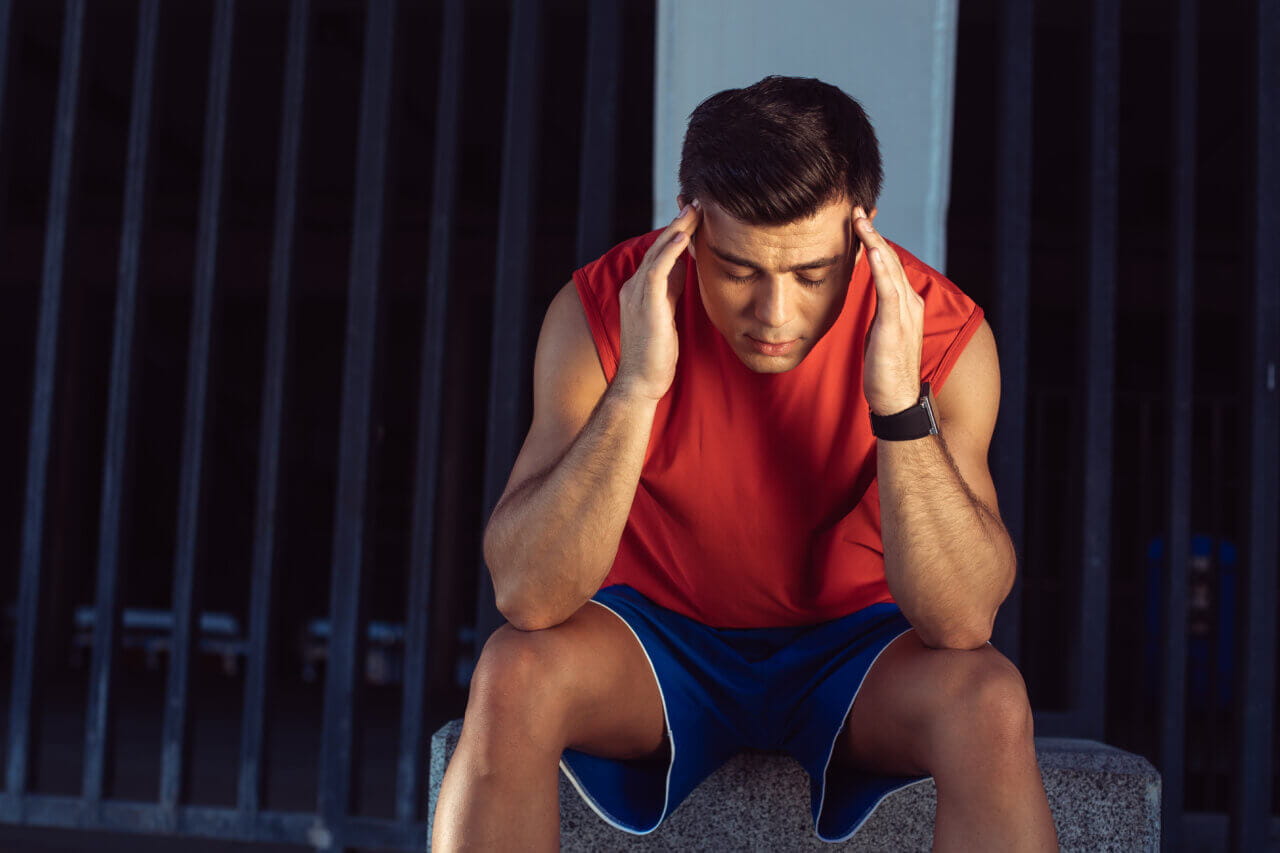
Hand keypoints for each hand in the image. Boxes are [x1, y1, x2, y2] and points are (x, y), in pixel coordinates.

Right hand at [614, 201, 700, 400]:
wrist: (641, 383)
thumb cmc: (657, 356)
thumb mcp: (667, 314)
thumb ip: (672, 291)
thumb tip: (686, 269)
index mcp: (642, 289)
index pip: (661, 253)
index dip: (677, 232)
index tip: (696, 215)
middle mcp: (635, 286)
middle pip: (659, 246)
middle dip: (679, 223)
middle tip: (697, 202)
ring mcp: (637, 294)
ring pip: (658, 252)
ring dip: (677, 229)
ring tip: (694, 210)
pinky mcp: (645, 304)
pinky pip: (657, 270)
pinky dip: (670, 250)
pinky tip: (684, 236)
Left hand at [857, 206, 924, 414]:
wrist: (897, 399)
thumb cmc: (885, 370)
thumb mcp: (879, 332)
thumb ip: (878, 311)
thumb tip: (866, 299)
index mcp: (904, 304)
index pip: (886, 264)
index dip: (873, 241)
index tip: (858, 221)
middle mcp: (908, 303)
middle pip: (888, 259)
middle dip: (872, 233)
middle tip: (857, 209)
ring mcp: (904, 312)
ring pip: (888, 268)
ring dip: (874, 241)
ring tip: (861, 219)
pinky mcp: (895, 325)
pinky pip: (888, 290)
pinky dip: (881, 268)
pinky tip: (872, 250)